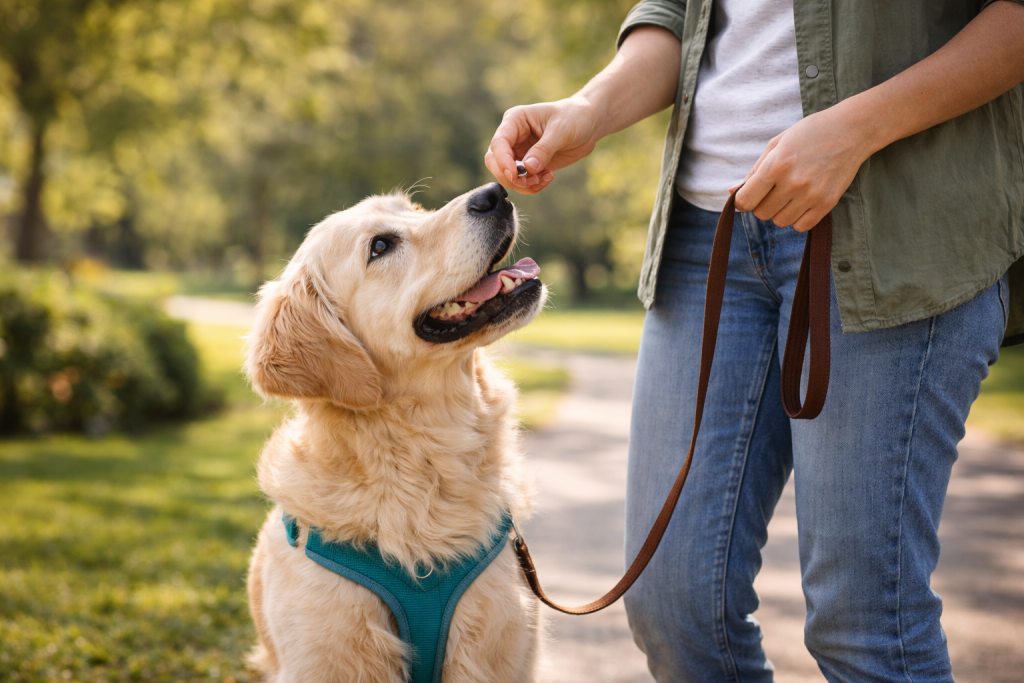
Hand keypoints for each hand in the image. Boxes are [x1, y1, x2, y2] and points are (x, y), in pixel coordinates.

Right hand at [484, 96, 600, 194]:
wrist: (588, 124)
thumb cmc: (574, 117)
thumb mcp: (561, 130)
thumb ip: (544, 149)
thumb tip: (528, 168)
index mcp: (515, 120)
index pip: (498, 143)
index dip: (503, 161)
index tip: (514, 175)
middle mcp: (512, 136)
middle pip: (495, 162)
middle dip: (511, 177)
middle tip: (533, 180)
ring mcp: (519, 151)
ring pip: (506, 175)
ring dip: (523, 184)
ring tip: (545, 178)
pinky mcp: (528, 165)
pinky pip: (521, 181)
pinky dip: (532, 186)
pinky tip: (548, 178)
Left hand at [732, 103, 878, 231]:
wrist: (851, 130)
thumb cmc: (809, 134)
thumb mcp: (777, 145)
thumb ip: (754, 171)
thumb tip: (732, 192)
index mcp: (776, 165)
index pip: (746, 201)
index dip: (742, 200)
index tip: (748, 195)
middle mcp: (793, 183)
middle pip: (762, 213)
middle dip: (762, 203)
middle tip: (774, 189)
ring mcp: (811, 195)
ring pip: (780, 222)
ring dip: (780, 211)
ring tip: (790, 193)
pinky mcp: (827, 203)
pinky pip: (801, 226)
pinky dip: (797, 218)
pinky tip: (802, 202)